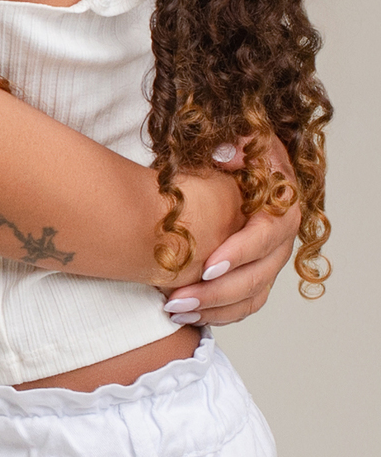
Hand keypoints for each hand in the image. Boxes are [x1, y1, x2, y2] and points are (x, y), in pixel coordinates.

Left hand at [163, 136, 299, 325]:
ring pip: (250, 296)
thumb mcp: (242, 141)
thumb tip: (226, 153)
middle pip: (256, 276)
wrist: (248, 165)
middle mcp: (281, 242)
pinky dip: (217, 314)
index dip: (239, 253)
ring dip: (213, 308)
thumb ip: (235, 145)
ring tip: (174, 310)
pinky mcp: (256, 277)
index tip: (207, 264)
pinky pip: (243, 304)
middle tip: (178, 298)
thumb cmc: (241, 152)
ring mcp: (269, 263)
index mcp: (282, 209)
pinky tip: (186, 315)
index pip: (266, 237)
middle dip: (216, 291)